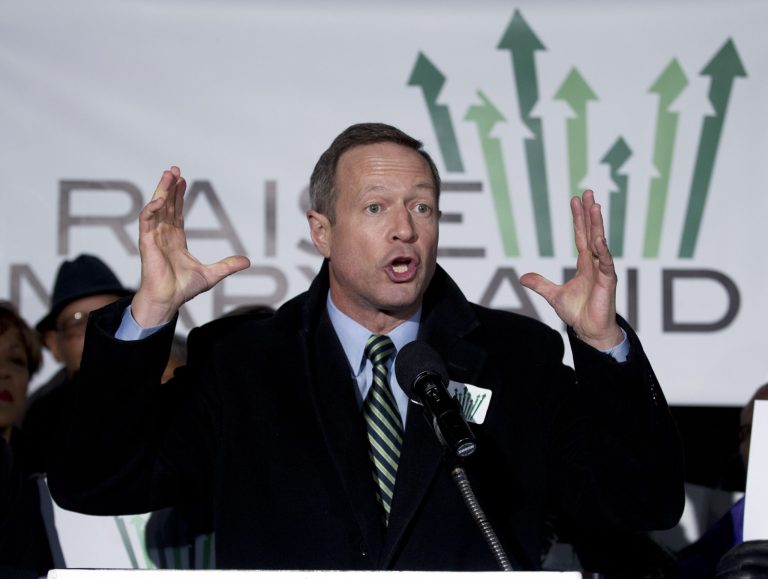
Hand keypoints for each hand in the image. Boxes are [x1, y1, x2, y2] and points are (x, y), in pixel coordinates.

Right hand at [131, 166, 249, 326]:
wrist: (168, 300)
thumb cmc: (183, 289)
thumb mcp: (212, 274)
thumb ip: (227, 266)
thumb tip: (247, 261)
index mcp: (176, 240)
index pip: (176, 212)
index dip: (179, 196)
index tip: (183, 180)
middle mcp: (164, 235)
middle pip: (167, 205)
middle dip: (170, 187)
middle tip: (174, 169)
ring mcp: (154, 237)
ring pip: (156, 208)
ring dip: (161, 190)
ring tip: (167, 174)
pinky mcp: (146, 242)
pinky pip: (146, 220)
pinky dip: (152, 208)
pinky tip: (160, 198)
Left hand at [520, 190, 622, 349]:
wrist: (589, 331)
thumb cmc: (578, 313)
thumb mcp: (554, 295)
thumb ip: (540, 284)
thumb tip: (523, 278)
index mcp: (585, 264)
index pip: (581, 236)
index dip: (579, 219)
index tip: (576, 201)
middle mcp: (595, 264)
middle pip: (592, 233)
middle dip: (589, 214)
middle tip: (588, 193)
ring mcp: (603, 272)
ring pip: (601, 243)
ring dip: (597, 225)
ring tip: (595, 206)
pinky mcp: (608, 283)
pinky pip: (606, 264)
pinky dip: (603, 252)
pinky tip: (599, 239)